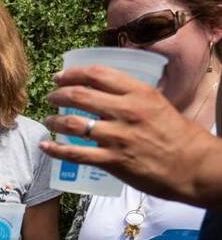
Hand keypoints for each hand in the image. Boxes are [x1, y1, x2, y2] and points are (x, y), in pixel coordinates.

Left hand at [40, 65, 207, 203]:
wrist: (193, 166)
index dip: (73, 73)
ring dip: (54, 120)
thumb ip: (133, 97)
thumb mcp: (158, 104)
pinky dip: (55, 149)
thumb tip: (108, 92)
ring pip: (73, 124)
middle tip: (51, 97)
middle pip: (80, 96)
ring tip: (48, 120)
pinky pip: (75, 154)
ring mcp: (117, 137)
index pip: (98, 75)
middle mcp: (126, 111)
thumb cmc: (179, 135)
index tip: (59, 77)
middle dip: (58, 95)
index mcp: (139, 93)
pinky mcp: (112, 161)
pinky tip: (45, 145)